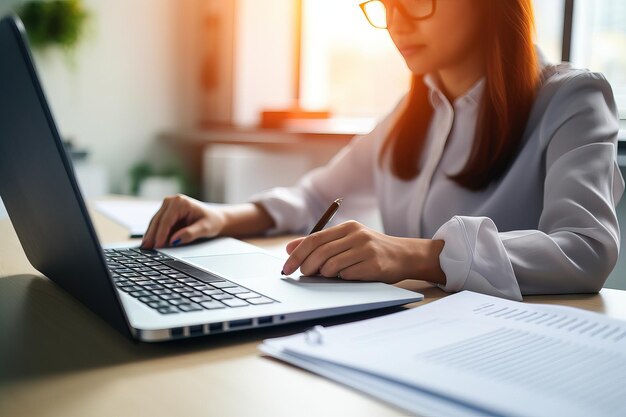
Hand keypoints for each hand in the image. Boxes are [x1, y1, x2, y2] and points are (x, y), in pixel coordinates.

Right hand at [141, 194, 225, 248]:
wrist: (216, 218)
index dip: (161, 234)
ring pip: (155, 222)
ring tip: (145, 248)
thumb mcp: (205, 229)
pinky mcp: (166, 212)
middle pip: (158, 221)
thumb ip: (190, 234)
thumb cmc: (212, 222)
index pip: (167, 220)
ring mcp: (167, 205)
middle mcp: (172, 201)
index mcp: (181, 202)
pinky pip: (158, 224)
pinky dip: (154, 233)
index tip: (157, 245)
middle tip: (146, 249)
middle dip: (152, 235)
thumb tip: (174, 240)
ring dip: (150, 235)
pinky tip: (151, 242)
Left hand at [281, 220, 445, 284]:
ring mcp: (366, 250)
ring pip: (331, 265)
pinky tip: (346, 277)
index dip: (297, 254)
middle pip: (320, 252)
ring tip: (326, 275)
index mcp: (347, 227)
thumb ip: (319, 243)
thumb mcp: (346, 241)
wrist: (404, 255)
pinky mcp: (374, 265)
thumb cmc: (371, 249)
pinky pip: (347, 275)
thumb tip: (289, 248)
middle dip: (306, 266)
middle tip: (302, 275)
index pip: (314, 239)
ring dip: (324, 274)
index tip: (286, 268)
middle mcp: (356, 235)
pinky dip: (341, 279)